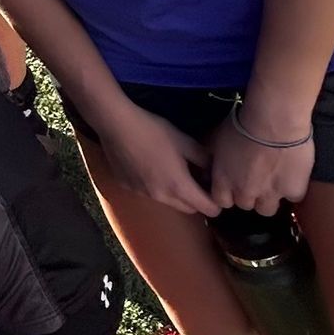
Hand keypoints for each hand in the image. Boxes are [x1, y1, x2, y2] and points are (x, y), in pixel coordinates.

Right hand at [90, 101, 222, 216]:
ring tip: (171, 172)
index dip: (216, 204)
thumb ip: (204, 158)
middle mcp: (161, 197)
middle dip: (197, 200)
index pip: (207, 209)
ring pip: (168, 202)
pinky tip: (148, 167)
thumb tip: (215, 170)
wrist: (117, 125)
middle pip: (188, 209)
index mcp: (179, 186)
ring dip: (175, 194)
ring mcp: (143, 194)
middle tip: (197, 181)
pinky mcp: (128, 188)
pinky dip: (154, 187)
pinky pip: (148, 194)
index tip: (216, 192)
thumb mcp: (185, 141)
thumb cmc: (154, 131)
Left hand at [207, 110, 314, 217]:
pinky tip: (294, 174)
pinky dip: (293, 188)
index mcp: (223, 181)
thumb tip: (206, 166)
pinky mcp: (293, 191)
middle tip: (257, 177)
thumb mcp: (215, 138)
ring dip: (269, 198)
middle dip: (249, 194)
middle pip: (245, 205)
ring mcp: (270, 195)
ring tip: (275, 181)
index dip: (229, 193)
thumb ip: (209, 157)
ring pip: (267, 209)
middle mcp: (245, 193)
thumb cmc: (241, 124)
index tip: (235, 183)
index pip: (221, 201)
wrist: (274, 121)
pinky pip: (293, 197)